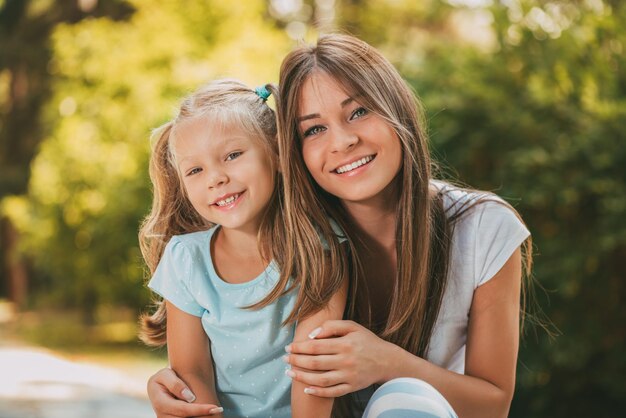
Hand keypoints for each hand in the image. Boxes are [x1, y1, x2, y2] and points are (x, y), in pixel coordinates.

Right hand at [147, 368, 222, 417]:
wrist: (158, 386)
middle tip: (218, 409)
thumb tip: (190, 397)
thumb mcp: (165, 375)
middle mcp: (162, 414)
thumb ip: (175, 384)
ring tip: (214, 411)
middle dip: (202, 414)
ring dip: (199, 416)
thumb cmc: (164, 378)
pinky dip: (195, 416)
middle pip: (185, 417)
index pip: (183, 409)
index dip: (199, 410)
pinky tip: (205, 411)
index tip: (214, 407)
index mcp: (160, 402)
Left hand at [283, 320, 398, 396]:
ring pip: (320, 379)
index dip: (299, 347)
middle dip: (296, 361)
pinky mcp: (352, 387)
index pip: (316, 346)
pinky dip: (317, 392)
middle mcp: (346, 361)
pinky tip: (306, 388)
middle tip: (284, 359)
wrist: (387, 360)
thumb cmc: (366, 341)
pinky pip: (332, 392)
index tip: (288, 347)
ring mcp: (349, 376)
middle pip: (315, 363)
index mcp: (345, 344)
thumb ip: (332, 326)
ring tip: (290, 372)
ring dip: (302, 377)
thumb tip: (312, 335)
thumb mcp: (352, 326)